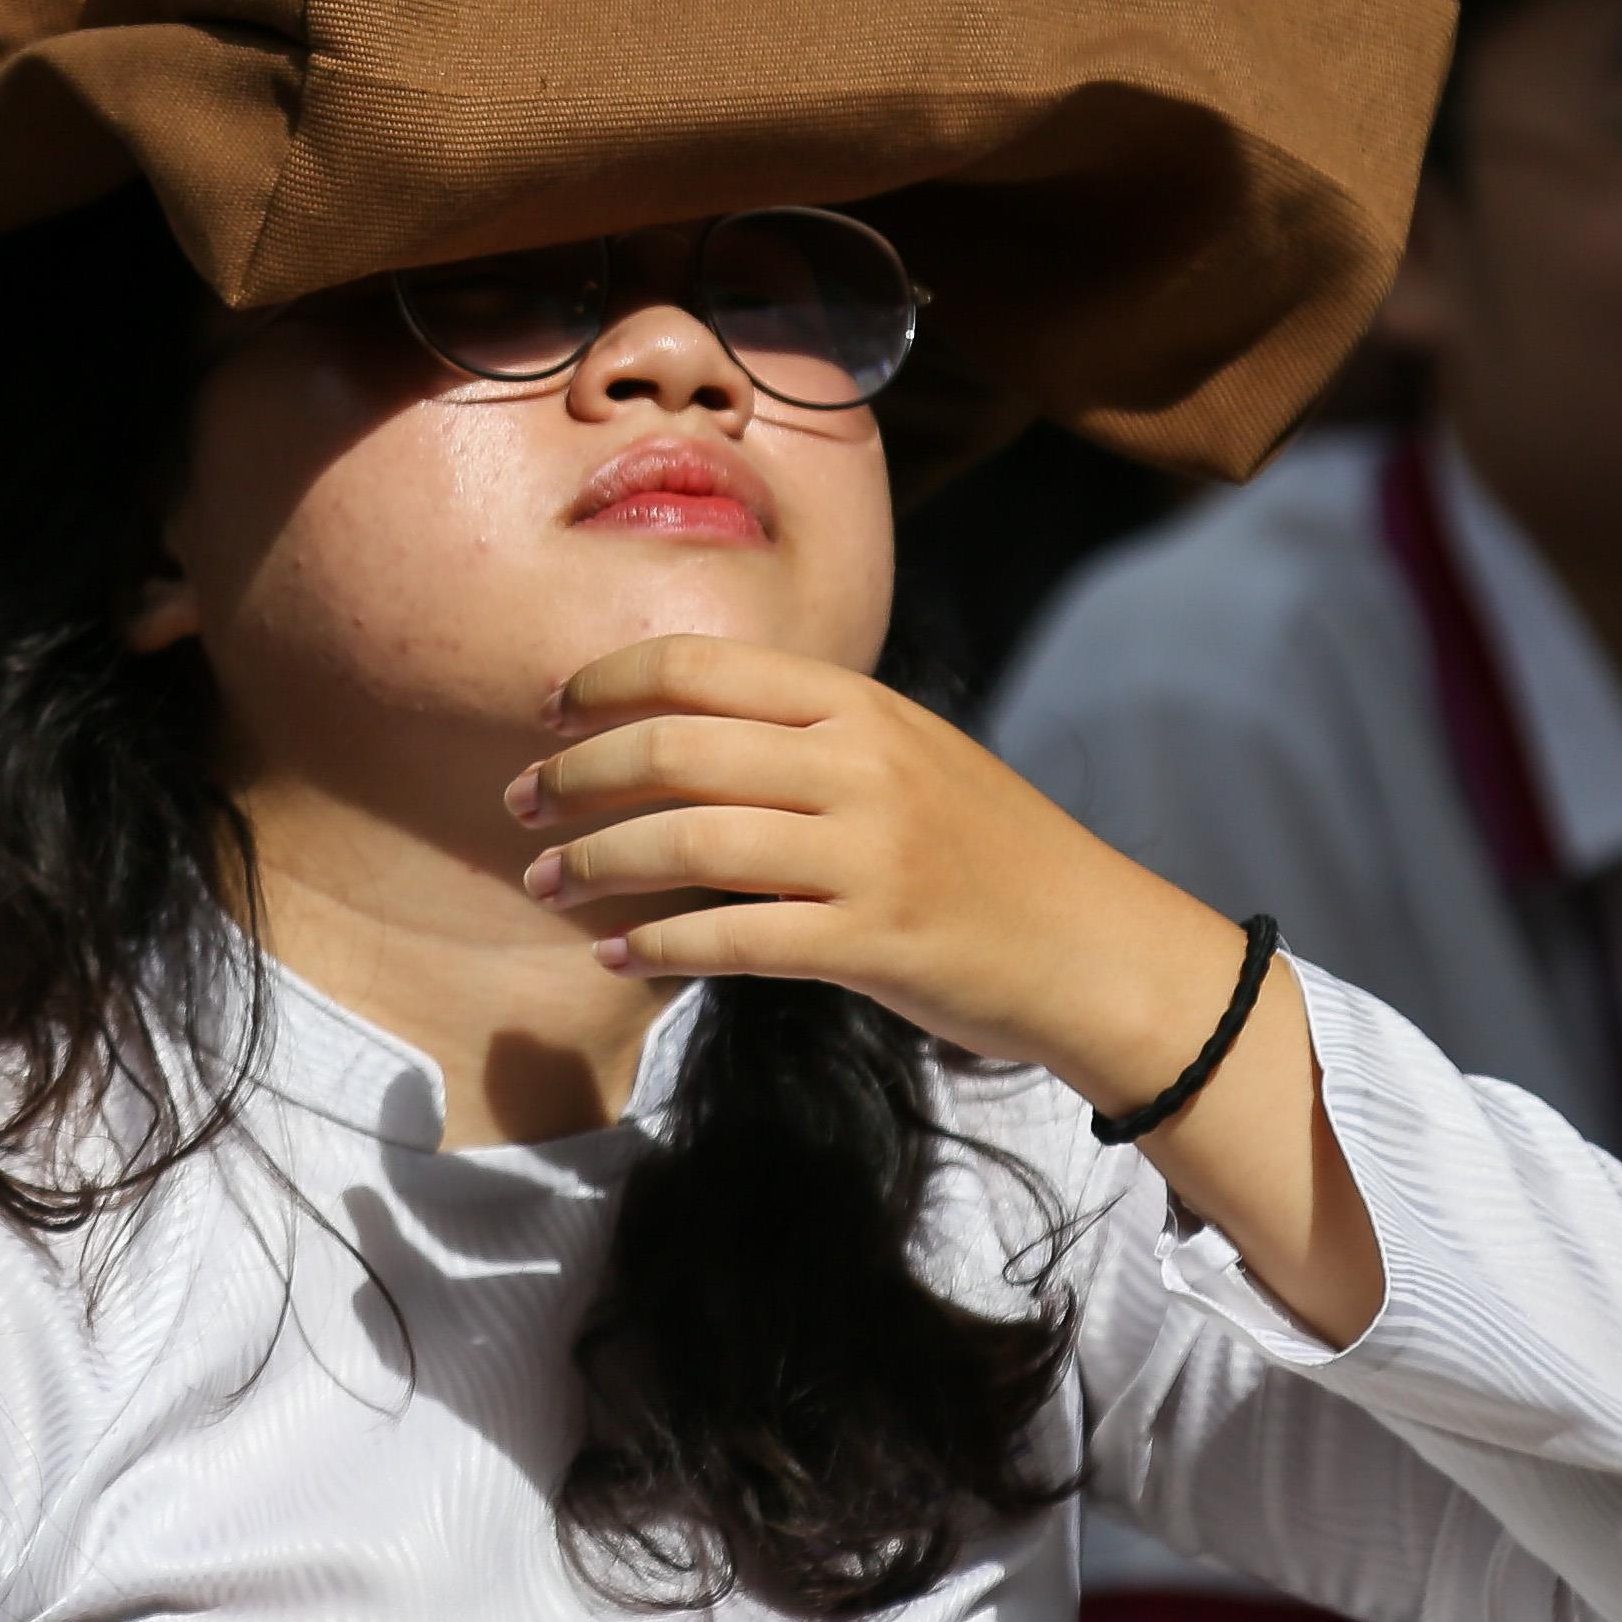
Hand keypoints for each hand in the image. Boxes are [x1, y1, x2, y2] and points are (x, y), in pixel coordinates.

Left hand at [506, 634, 1381, 1341]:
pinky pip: (734, 939)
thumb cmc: (993, 856)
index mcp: (859, 704)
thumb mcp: (911, 759)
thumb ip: (811, 740)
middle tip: (521, 807)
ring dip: (595, 865)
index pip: (700, 666)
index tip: (550, 715)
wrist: (1099, 948)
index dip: (606, 684)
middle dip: (575, 778)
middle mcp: (858, 764)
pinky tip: (622, 955)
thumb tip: (681, 742)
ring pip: (687, 843)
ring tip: (548, 887)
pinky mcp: (874, 940)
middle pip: (673, 749)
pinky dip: (659, 947)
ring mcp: (868, 852)